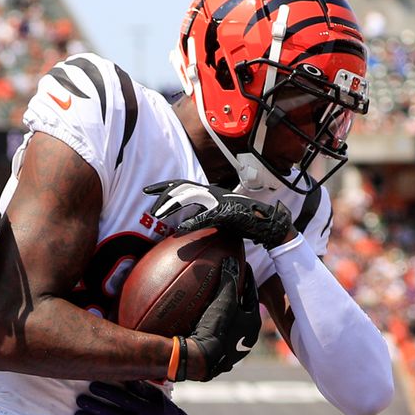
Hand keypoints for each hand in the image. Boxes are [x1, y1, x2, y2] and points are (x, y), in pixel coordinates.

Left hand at [75, 381, 194, 414]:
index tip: (92, 385)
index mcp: (146, 408)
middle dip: (95, 407)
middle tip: (80, 400)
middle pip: (113, 414)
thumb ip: (142, 388)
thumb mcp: (157, 398)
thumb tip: (125, 374)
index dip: (107, 392)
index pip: (123, 399)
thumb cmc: (163, 412)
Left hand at [144, 179, 294, 247]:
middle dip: (162, 193)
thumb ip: (203, 216)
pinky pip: (205, 216)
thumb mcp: (218, 216)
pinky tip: (179, 229)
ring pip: (190, 197)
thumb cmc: (243, 220)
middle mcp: (212, 191)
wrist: (266, 222)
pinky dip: (191, 222)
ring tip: (157, 214)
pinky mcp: (226, 212)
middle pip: (182, 187)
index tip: (147, 190)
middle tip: (147, 201)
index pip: (182, 184)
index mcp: (209, 191)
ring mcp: (218, 200)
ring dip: (171, 205)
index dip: (164, 186)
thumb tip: (187, 224)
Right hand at [180, 256, 258, 380]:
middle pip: (244, 314)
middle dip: (238, 301)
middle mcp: (247, 341)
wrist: (199, 358)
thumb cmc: (215, 328)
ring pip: (232, 330)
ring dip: (227, 318)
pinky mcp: (219, 362)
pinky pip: (218, 342)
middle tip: (232, 287)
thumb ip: (229, 280)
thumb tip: (232, 260)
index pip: (253, 295)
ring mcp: (233, 353)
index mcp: (253, 325)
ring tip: (217, 308)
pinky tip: (205, 329)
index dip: (248, 280)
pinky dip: (215, 332)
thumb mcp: (223, 300)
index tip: (244, 267)